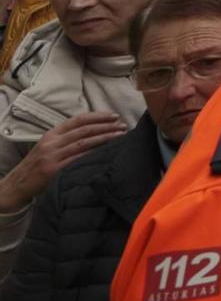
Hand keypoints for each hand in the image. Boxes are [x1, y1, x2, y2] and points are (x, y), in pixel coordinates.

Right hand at [0, 112, 125, 207]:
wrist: (18, 184)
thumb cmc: (38, 164)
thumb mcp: (49, 146)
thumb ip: (67, 137)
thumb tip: (96, 129)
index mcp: (52, 133)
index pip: (78, 120)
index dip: (97, 116)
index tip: (114, 115)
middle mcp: (52, 142)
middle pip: (84, 130)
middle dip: (106, 126)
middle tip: (122, 125)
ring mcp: (53, 156)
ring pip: (83, 143)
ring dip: (104, 138)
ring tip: (120, 135)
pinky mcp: (53, 170)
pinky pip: (78, 159)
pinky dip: (93, 154)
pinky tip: (106, 152)